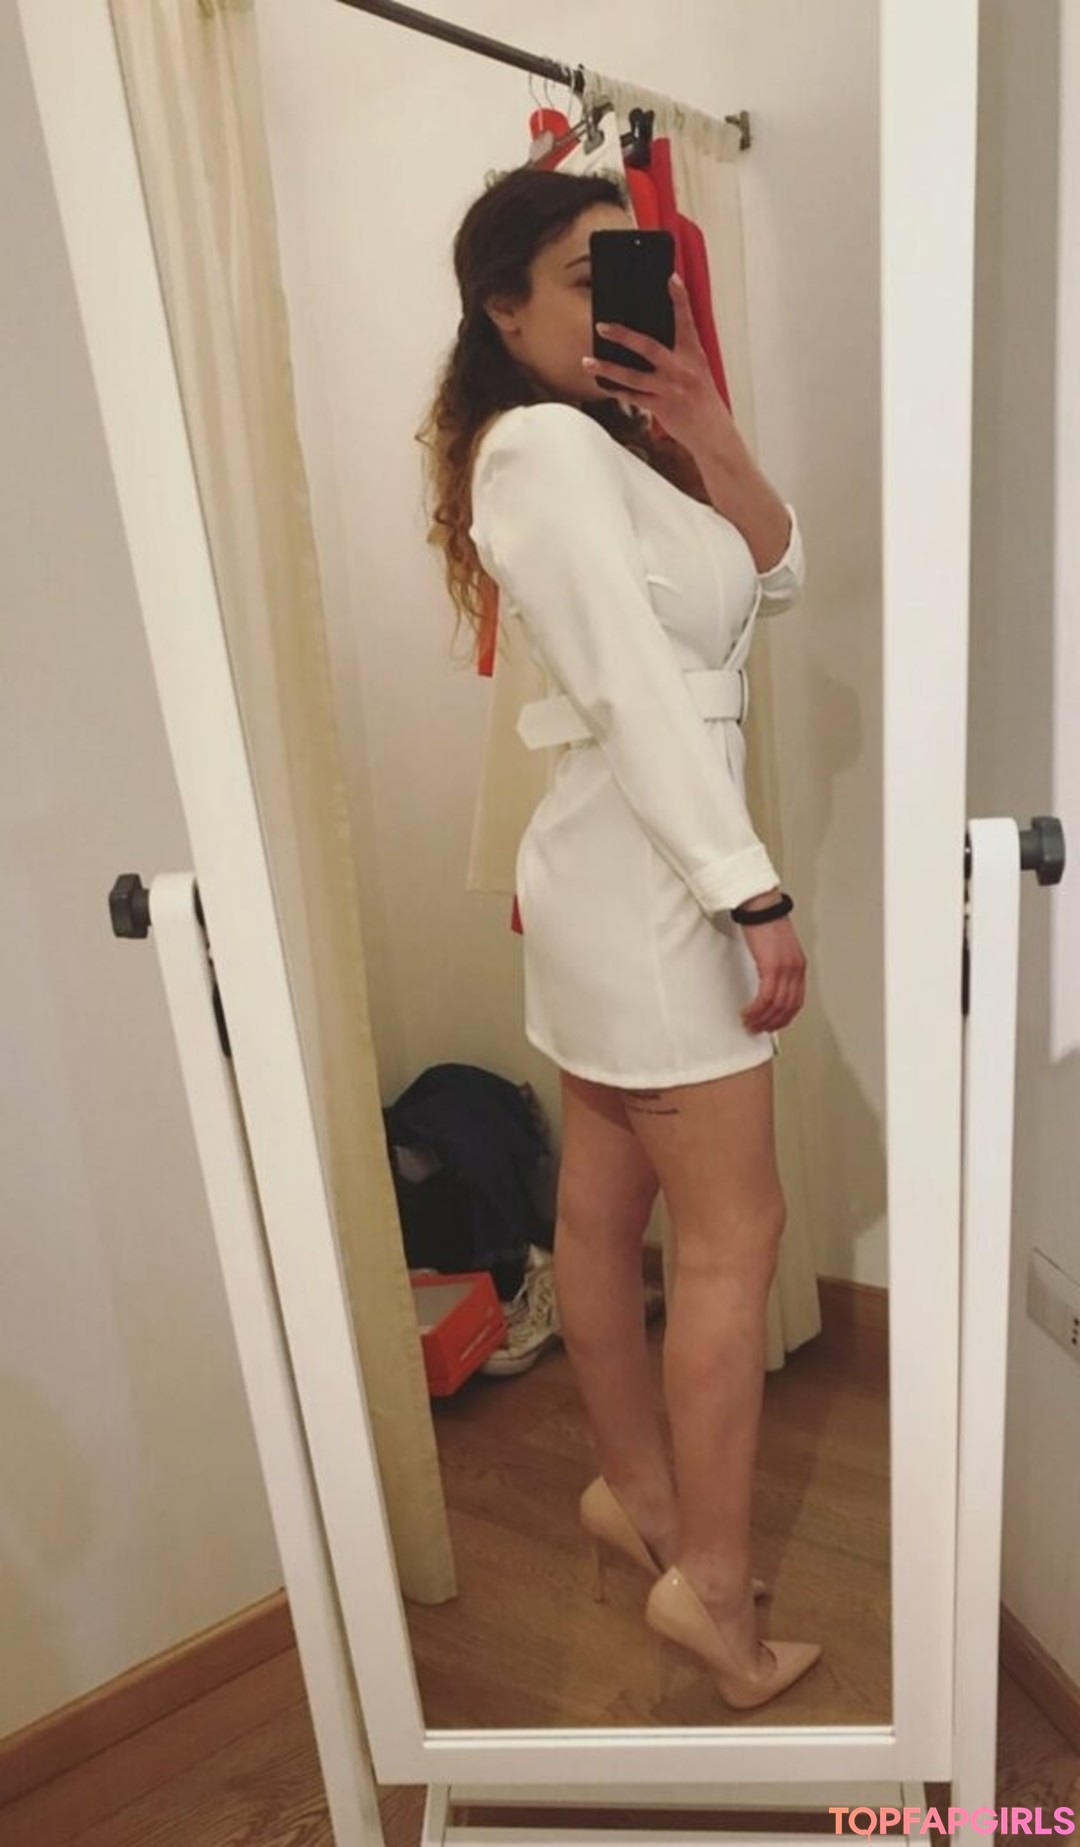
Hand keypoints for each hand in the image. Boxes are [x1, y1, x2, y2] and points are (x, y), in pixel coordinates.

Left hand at [582, 272, 738, 455]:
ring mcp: (670, 389)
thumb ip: (679, 352)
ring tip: (587, 362)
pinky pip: (633, 397)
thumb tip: (649, 338)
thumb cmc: (702, 397)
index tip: (670, 278)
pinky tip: (603, 384)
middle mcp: (681, 369)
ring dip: (608, 368)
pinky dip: (617, 391)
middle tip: (602, 326)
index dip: (679, 299)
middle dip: (623, 335)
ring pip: (632, 376)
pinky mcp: (661, 407)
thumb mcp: (697, 368)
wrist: (712, 432)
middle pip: (648, 347)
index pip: (686, 321)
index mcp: (693, 354)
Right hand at [739, 914, 807, 1034]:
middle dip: (772, 1023)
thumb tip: (769, 983)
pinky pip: (766, 997)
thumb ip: (778, 966)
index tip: (771, 1025)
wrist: (761, 907)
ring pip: (776, 1005)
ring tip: (749, 1023)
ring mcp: (785, 970)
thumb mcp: (778, 949)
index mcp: (799, 967)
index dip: (784, 1018)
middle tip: (757, 1029)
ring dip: (762, 1018)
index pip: (796, 1002)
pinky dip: (756, 1009)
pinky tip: (748, 1012)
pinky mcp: (772, 967)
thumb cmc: (767, 923)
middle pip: (787, 1007)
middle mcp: (795, 970)